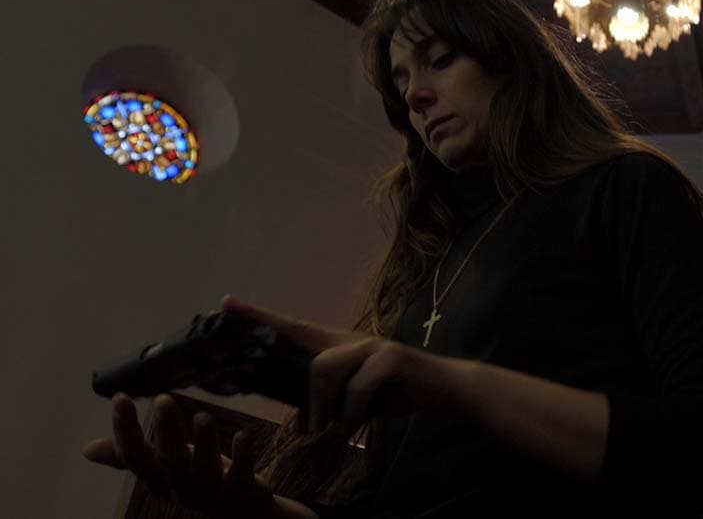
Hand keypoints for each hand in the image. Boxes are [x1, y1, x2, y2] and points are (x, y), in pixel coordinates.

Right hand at [81, 392, 295, 518]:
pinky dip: (242, 456)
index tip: (120, 397)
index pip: (134, 456)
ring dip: (204, 443)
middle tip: (163, 399)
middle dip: (165, 431)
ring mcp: (212, 489)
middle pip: (170, 460)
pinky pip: (242, 474)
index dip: (125, 430)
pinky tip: (243, 437)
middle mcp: (181, 484)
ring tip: (203, 416)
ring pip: (205, 467)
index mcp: (158, 477)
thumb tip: (87, 450)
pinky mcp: (242, 489)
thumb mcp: (158, 470)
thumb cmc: (194, 482)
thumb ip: (127, 457)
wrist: (238, 513)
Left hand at [219, 295, 473, 436]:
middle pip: (301, 334)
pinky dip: (350, 415)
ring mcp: (370, 346)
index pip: (293, 328)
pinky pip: (356, 388)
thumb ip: (329, 403)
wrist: (444, 388)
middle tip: (238, 329)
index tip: (227, 303)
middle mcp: (350, 339)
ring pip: (323, 368)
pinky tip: (354, 427)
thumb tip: (303, 422)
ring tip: (327, 429)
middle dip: (269, 331)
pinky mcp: (390, 358)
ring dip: (321, 406)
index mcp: (339, 346)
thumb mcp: (356, 401)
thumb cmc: (397, 392)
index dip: (260, 316)